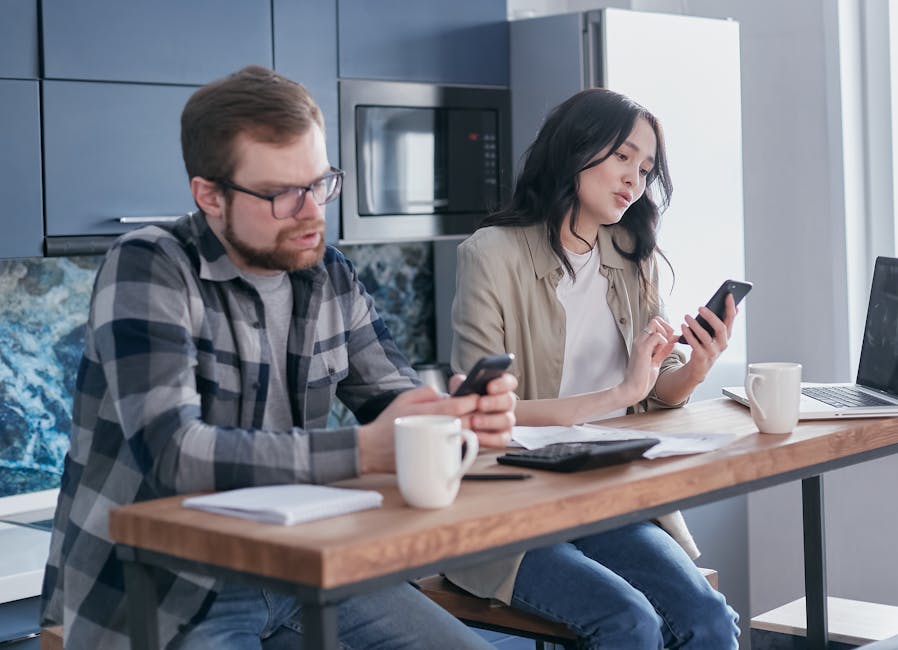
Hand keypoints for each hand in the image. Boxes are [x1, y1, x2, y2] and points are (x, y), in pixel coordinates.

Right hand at [357, 385, 478, 473]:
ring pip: (463, 440)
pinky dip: (464, 447)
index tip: (476, 397)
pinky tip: (464, 440)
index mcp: (423, 413)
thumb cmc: (387, 423)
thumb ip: (425, 392)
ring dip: (473, 432)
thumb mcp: (403, 398)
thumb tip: (445, 394)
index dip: (470, 401)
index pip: (455, 407)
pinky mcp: (432, 461)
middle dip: (477, 416)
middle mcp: (429, 430)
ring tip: (473, 425)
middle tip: (480, 411)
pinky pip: (455, 455)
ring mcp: (432, 448)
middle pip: (464, 423)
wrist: (371, 449)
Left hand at [448, 373, 517, 447]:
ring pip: (507, 420)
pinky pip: (501, 439)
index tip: (490, 386)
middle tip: (480, 404)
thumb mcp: (459, 390)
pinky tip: (476, 435)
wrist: (456, 423)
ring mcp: (505, 421)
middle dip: (494, 402)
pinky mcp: (502, 438)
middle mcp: (505, 404)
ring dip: (490, 420)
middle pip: (509, 400)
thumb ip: (460, 383)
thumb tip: (460, 383)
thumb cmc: (462, 404)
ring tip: (474, 421)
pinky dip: (488, 438)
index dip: (502, 383)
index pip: (509, 382)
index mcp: (498, 388)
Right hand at [620, 316, 676, 403]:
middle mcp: (639, 339)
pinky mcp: (642, 349)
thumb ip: (663, 351)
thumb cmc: (642, 378)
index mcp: (641, 342)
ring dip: (665, 334)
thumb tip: (673, 341)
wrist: (632, 389)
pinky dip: (663, 342)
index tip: (670, 341)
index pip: (655, 324)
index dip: (665, 329)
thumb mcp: (656, 362)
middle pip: (655, 320)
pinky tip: (659, 352)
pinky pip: (657, 336)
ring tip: (663, 348)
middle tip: (669, 342)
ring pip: (655, 323)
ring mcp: (640, 343)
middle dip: (667, 328)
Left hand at [679, 293, 737, 381]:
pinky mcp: (702, 357)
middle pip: (720, 328)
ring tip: (687, 316)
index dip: (731, 307)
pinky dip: (688, 334)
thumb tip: (732, 307)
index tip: (729, 294)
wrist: (698, 368)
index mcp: (726, 336)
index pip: (731, 319)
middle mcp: (722, 344)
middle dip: (711, 316)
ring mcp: (713, 351)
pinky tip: (683, 326)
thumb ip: (720, 322)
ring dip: (695, 325)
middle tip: (700, 307)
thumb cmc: (705, 347)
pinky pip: (695, 344)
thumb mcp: (714, 335)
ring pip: (705, 336)